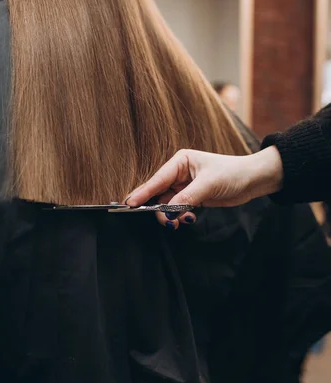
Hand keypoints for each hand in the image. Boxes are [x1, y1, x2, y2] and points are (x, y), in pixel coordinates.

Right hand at [126, 147, 283, 228]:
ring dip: (171, 214)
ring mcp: (184, 186)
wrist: (253, 180)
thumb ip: (187, 197)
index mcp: (180, 161)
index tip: (130, 204)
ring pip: (166, 204)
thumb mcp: (209, 184)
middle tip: (165, 221)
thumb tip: (169, 211)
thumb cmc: (232, 173)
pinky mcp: (191, 198)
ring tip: (182, 220)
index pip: (158, 179)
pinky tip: (189, 218)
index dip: (143, 192)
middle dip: (159, 208)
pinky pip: (177, 209)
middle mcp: (179, 173)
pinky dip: (179, 216)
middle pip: (158, 193)